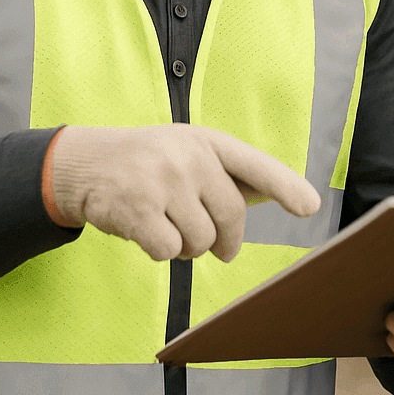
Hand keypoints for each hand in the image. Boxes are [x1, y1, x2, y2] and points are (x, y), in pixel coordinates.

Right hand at [47, 124, 319, 261]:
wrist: (83, 164)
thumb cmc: (147, 164)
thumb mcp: (188, 155)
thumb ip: (227, 177)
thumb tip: (279, 196)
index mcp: (206, 142)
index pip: (255, 165)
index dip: (285, 187)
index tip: (309, 206)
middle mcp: (188, 156)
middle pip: (230, 216)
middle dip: (225, 240)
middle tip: (217, 248)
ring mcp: (162, 180)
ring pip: (200, 240)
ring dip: (188, 248)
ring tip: (168, 228)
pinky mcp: (138, 208)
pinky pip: (170, 251)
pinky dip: (161, 252)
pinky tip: (145, 232)